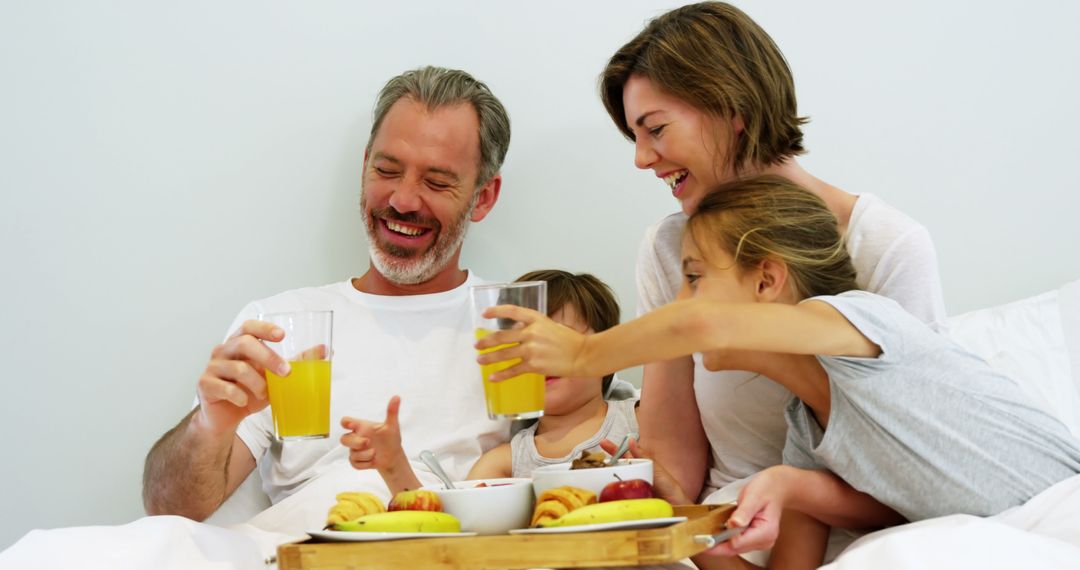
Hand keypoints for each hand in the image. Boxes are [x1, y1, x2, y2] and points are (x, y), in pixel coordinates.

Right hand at [195, 320, 289, 434]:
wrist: (224, 418)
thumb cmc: (249, 391)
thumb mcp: (274, 376)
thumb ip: (296, 361)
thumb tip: (325, 349)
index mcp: (239, 343)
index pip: (249, 327)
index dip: (265, 328)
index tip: (282, 336)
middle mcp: (223, 351)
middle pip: (245, 344)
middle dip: (269, 357)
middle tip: (286, 372)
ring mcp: (212, 367)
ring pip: (238, 368)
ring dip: (257, 383)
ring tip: (264, 394)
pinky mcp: (204, 385)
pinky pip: (224, 387)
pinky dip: (239, 396)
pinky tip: (244, 402)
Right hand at [340, 396, 407, 473]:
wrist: (393, 456)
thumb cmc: (390, 438)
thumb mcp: (392, 425)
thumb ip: (392, 412)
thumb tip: (397, 397)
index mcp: (361, 427)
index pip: (346, 421)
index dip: (346, 422)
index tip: (353, 425)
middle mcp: (356, 437)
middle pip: (343, 439)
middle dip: (355, 442)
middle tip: (367, 442)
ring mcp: (355, 450)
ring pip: (351, 453)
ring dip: (364, 455)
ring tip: (375, 453)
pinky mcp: (357, 461)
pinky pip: (355, 463)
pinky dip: (365, 464)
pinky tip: (373, 461)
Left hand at [474, 305, 587, 380]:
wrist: (583, 355)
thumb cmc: (569, 341)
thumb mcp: (550, 326)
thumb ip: (534, 327)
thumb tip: (518, 332)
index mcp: (537, 318)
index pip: (512, 311)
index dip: (497, 311)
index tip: (484, 314)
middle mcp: (532, 332)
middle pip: (502, 336)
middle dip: (487, 341)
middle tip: (478, 345)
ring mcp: (531, 349)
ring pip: (503, 354)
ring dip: (489, 358)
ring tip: (480, 360)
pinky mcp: (534, 365)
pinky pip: (513, 370)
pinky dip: (501, 375)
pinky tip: (493, 377)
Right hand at [599, 437, 690, 504]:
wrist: (675, 506)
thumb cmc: (668, 487)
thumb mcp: (656, 468)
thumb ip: (643, 455)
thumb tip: (631, 440)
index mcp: (639, 467)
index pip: (623, 456)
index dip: (613, 449)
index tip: (603, 442)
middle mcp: (632, 477)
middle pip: (615, 469)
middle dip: (604, 465)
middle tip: (594, 463)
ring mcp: (629, 489)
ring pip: (614, 482)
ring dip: (605, 480)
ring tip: (598, 477)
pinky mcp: (628, 501)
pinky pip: (618, 496)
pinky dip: (611, 494)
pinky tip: (605, 492)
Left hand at [705, 466, 792, 556]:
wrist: (777, 487)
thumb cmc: (766, 488)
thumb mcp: (754, 496)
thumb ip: (744, 511)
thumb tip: (733, 524)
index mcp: (766, 532)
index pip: (738, 543)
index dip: (719, 540)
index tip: (703, 536)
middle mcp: (764, 541)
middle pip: (734, 549)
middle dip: (716, 544)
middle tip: (696, 538)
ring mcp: (760, 542)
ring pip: (734, 548)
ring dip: (719, 542)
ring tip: (703, 534)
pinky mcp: (754, 539)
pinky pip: (736, 542)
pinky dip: (725, 538)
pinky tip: (715, 531)